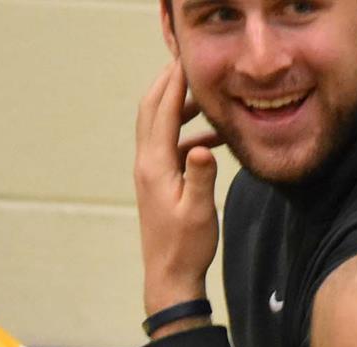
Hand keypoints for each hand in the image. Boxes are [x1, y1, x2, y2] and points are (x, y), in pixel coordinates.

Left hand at [135, 60, 222, 328]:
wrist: (168, 277)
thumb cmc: (186, 247)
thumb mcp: (200, 211)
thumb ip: (202, 176)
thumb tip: (204, 148)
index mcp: (155, 165)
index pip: (163, 111)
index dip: (175, 83)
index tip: (187, 60)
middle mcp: (147, 164)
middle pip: (151, 111)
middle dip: (167, 84)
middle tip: (186, 64)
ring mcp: (149, 173)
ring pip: (158, 127)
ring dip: (176, 107)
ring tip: (203, 97)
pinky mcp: (157, 183)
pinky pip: (168, 147)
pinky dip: (185, 134)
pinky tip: (209, 142)